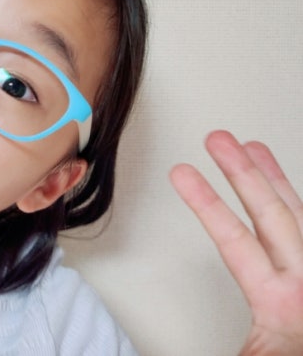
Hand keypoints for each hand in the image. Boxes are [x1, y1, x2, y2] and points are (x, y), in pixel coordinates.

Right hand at [171, 130, 302, 355]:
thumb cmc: (288, 355)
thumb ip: (240, 350)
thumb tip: (180, 349)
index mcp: (281, 304)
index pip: (234, 239)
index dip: (206, 202)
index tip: (182, 173)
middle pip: (271, 213)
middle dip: (242, 171)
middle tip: (218, 139)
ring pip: (297, 213)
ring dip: (273, 177)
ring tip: (253, 147)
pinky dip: (294, 201)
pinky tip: (286, 192)